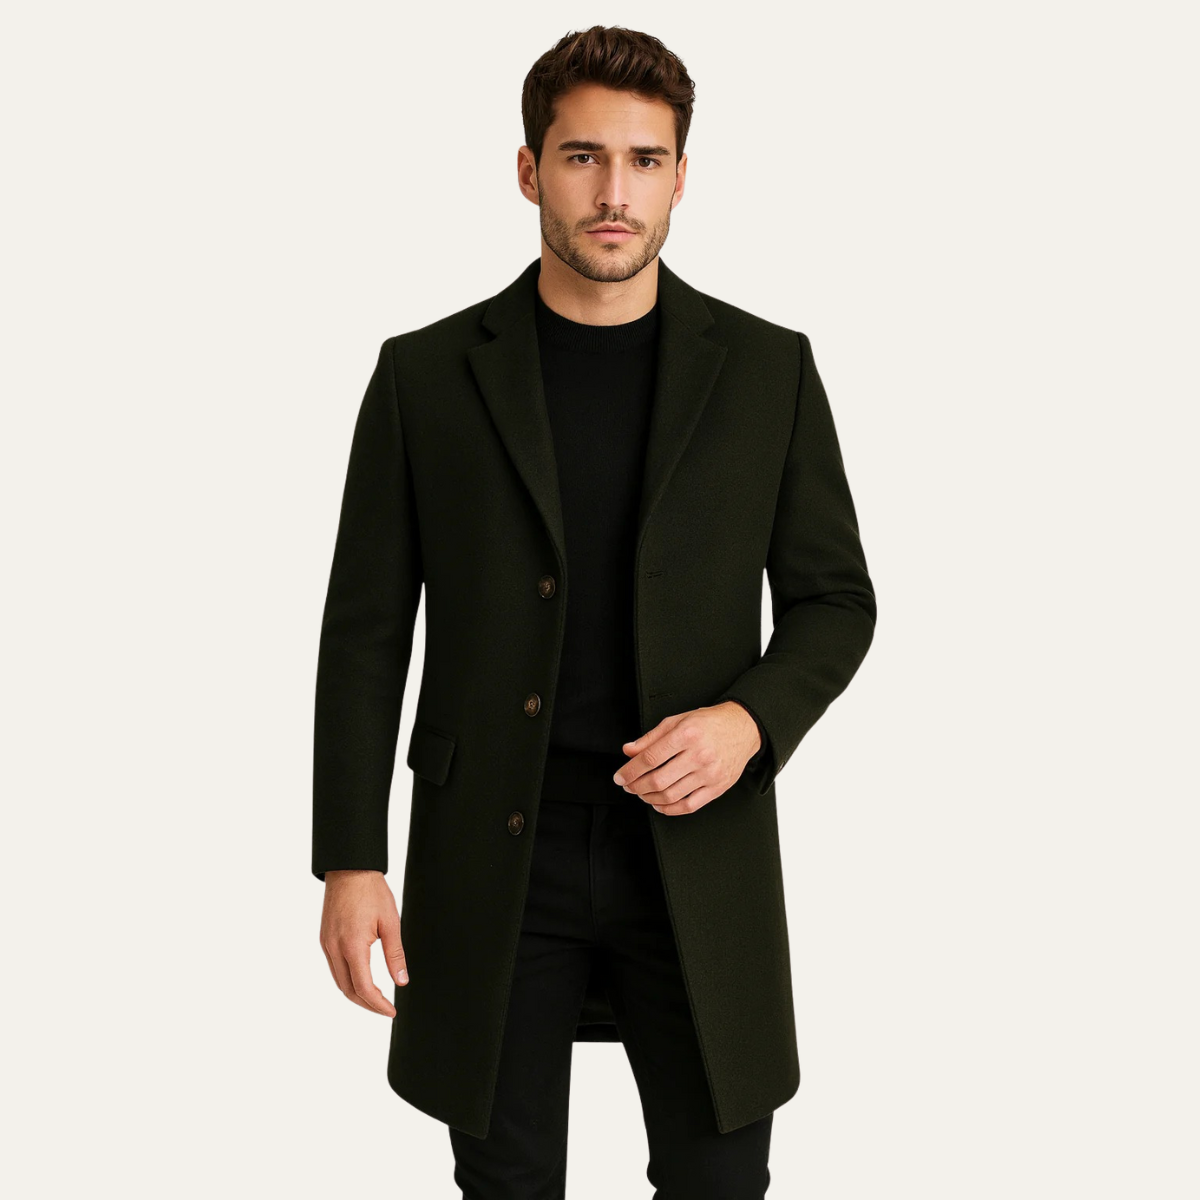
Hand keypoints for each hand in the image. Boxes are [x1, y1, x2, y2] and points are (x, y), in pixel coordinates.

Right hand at [319, 869, 407, 1016]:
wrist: (350, 869)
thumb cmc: (371, 892)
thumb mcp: (391, 923)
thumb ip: (395, 955)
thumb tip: (401, 981)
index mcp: (352, 946)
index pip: (363, 988)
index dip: (378, 1004)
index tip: (391, 1011)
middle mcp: (334, 948)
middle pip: (348, 990)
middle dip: (367, 1004)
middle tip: (385, 1009)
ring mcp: (326, 944)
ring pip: (339, 981)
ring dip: (356, 994)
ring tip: (376, 998)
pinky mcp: (324, 939)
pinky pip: (334, 968)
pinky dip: (347, 980)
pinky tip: (361, 978)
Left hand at [613, 701, 762, 814]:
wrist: (743, 727)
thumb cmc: (708, 723)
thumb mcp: (677, 721)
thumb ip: (651, 738)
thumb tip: (628, 751)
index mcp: (686, 734)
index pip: (650, 758)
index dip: (630, 771)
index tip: (619, 777)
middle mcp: (699, 755)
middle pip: (658, 780)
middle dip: (636, 786)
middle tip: (628, 786)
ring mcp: (710, 773)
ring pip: (671, 795)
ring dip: (650, 798)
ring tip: (642, 793)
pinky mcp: (718, 787)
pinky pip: (689, 806)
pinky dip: (669, 809)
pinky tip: (659, 804)